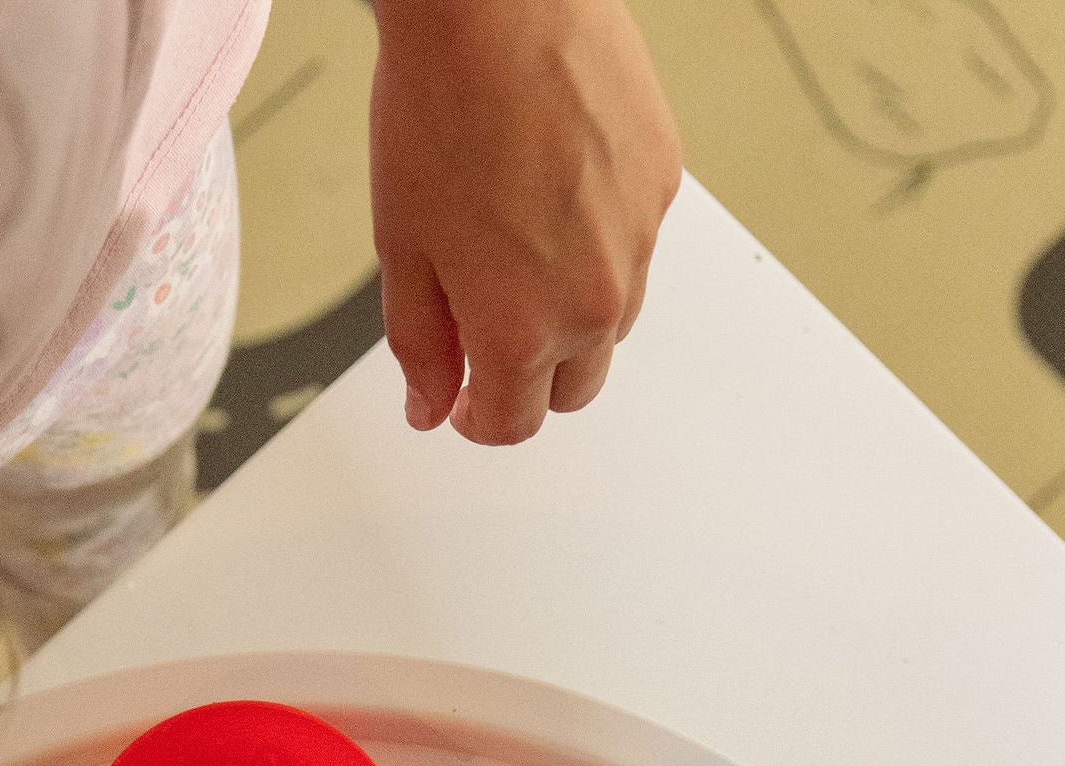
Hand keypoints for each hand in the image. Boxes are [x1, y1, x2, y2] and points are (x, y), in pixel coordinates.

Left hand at [370, 0, 680, 444]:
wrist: (496, 1)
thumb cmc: (443, 104)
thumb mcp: (402, 245)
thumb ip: (420, 342)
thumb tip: (430, 404)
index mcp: (521, 330)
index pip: (514, 424)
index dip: (479, 417)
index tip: (464, 399)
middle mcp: (592, 300)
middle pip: (574, 387)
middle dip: (530, 374)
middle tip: (489, 324)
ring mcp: (639, 243)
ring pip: (610, 321)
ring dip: (570, 311)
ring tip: (522, 243)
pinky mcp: (662, 184)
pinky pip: (636, 245)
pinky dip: (600, 241)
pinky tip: (557, 191)